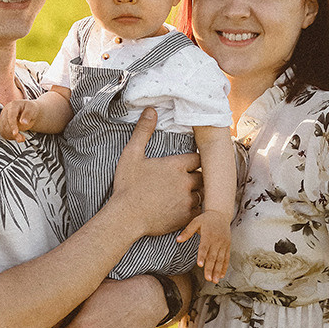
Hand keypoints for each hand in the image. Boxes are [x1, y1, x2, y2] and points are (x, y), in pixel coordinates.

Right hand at [0, 98, 37, 141]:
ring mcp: (3, 118)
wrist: (29, 111)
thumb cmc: (30, 109)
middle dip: (13, 133)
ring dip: (11, 136)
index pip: (11, 116)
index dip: (12, 125)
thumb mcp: (32, 109)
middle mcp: (6, 111)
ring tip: (21, 138)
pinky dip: (10, 137)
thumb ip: (28, 114)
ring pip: (3, 129)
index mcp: (13, 105)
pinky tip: (17, 137)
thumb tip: (23, 122)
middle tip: (22, 138)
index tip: (15, 133)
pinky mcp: (3, 124)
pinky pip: (3, 132)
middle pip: (6, 124)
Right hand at [112, 108, 201, 236]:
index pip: (198, 158)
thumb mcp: (132, 154)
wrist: (125, 217)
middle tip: (189, 179)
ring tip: (187, 194)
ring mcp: (188, 200)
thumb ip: (143, 131)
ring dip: (198, 193)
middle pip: (203, 176)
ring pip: (203, 194)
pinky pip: (199, 211)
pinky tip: (184, 209)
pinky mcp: (186, 217)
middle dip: (198, 176)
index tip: (190, 164)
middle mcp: (186, 182)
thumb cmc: (127, 186)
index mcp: (176, 165)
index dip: (194, 161)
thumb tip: (151, 110)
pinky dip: (195, 210)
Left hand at [177, 210, 230, 282]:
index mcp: (208, 235)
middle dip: (210, 268)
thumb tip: (177, 240)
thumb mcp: (195, 222)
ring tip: (215, 280)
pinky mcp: (227, 246)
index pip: (204, 247)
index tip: (199, 265)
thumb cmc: (206, 219)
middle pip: (213, 256)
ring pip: (221, 259)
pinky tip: (222, 275)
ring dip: (218, 271)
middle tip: (208, 279)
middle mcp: (217, 241)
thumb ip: (187, 232)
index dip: (202, 256)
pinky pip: (227, 258)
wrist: (221, 214)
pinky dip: (224, 267)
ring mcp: (223, 244)